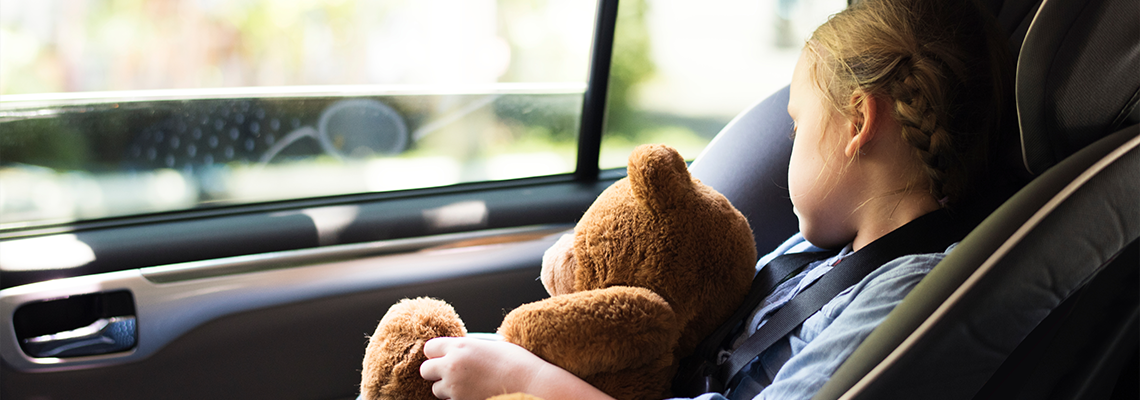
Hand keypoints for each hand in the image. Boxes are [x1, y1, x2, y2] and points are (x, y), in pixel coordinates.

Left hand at [420, 337, 615, 399]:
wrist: (530, 383)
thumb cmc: (516, 362)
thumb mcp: (490, 345)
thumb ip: (469, 346)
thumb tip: (460, 350)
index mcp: (460, 345)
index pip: (429, 348)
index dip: (436, 353)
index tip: (443, 356)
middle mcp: (452, 365)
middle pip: (425, 370)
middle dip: (435, 372)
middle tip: (450, 373)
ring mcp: (455, 387)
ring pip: (436, 390)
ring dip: (447, 388)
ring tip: (467, 385)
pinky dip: (458, 398)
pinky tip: (474, 393)